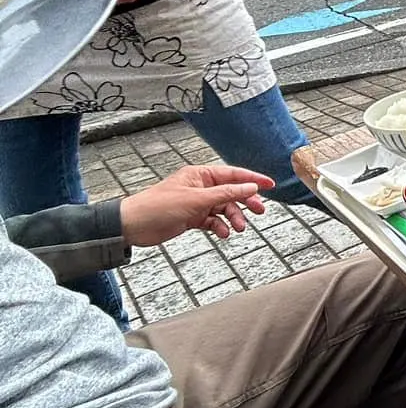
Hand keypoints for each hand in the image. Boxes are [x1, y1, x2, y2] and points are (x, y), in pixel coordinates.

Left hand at [121, 164, 272, 245]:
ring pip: (223, 209)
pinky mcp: (191, 218)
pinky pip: (213, 221)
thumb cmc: (158, 206)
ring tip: (239, 228)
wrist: (133, 225)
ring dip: (233, 218)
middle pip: (231, 192)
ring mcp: (196, 203)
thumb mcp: (197, 199)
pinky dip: (220, 227)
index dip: (253, 179)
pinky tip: (222, 233)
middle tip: (260, 211)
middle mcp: (200, 187)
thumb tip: (250, 188)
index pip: (233, 174)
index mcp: (200, 175)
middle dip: (246, 202)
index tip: (270, 185)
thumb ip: (226, 194)